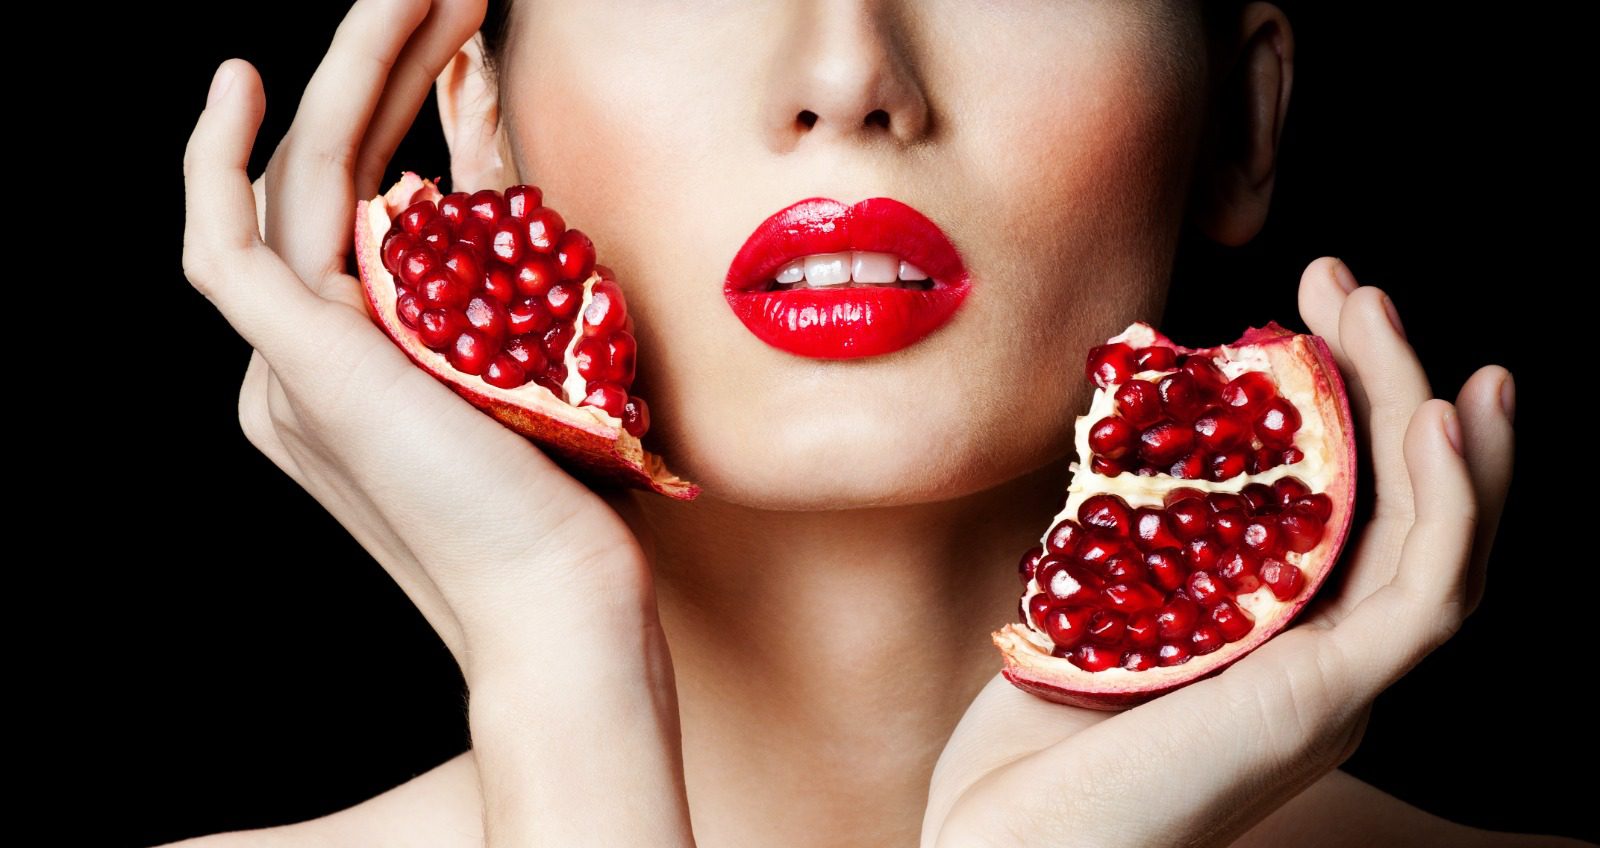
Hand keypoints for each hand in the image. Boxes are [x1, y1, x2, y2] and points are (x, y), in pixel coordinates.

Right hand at [179, 1, 692, 843]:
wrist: (559, 597)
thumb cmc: (567, 504)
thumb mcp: (533, 370)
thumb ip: (499, 298)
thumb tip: (520, 210)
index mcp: (358, 367)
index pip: (368, 202)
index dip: (404, 112)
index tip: (460, 50)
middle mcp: (307, 359)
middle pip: (332, 173)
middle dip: (383, 68)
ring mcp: (290, 360)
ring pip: (301, 178)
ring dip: (354, 68)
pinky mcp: (292, 362)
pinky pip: (227, 241)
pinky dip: (221, 159)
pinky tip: (248, 78)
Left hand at [921, 256, 1515, 847]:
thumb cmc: (1033, 750)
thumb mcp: (1089, 613)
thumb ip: (1129, 540)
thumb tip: (1119, 434)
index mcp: (1279, 639)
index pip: (1352, 508)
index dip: (1358, 409)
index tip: (1324, 318)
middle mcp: (1326, 659)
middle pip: (1398, 505)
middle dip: (1388, 382)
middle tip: (1350, 286)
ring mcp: (1337, 683)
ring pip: (1432, 535)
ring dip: (1422, 414)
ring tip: (1378, 313)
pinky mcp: (1328, 701)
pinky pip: (1423, 597)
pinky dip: (1448, 505)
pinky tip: (1432, 418)